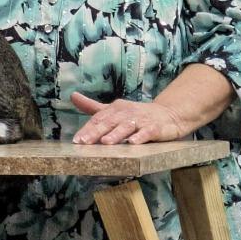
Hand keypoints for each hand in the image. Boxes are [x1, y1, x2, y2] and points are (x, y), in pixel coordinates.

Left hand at [71, 92, 187, 144]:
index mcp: (115, 109)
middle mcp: (126, 113)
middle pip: (109, 122)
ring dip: (116, 134)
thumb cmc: (136, 115)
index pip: (98, 119)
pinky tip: (133, 143)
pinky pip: (147, 132)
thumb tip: (72, 96)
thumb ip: (93, 107)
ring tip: (105, 142)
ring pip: (127, 127)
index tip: (76, 140)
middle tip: (84, 142)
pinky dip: (140, 137)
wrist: (168, 113)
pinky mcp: (155, 128)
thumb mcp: (114, 110)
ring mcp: (141, 120)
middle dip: (96, 132)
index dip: (87, 129)